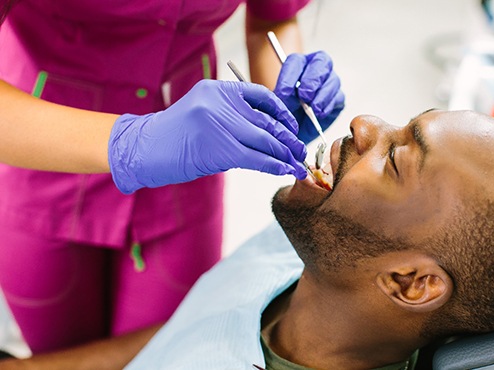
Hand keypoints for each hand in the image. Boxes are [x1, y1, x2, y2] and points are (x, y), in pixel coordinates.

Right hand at [108, 80, 307, 193]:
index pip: (261, 95)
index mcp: (218, 89)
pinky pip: (256, 158)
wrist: (143, 149)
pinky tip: (284, 171)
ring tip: (297, 164)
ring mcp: (220, 124)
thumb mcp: (202, 112)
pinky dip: (274, 166)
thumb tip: (269, 133)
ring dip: (285, 155)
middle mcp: (221, 102)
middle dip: (287, 139)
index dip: (281, 113)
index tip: (291, 127)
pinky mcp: (221, 149)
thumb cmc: (174, 135)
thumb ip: (231, 115)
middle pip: (266, 121)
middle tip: (300, 151)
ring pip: (265, 140)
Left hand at [274, 51, 344, 143]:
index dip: (290, 76)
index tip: (283, 93)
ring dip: (322, 96)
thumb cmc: (288, 110)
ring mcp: (330, 81)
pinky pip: (338, 97)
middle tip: (304, 96)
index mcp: (298, 64)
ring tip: (313, 109)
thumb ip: (283, 95)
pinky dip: (328, 106)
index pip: (296, 61)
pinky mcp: (338, 98)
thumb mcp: (281, 102)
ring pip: (332, 80)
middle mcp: (316, 68)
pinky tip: (319, 114)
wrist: (297, 128)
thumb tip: (286, 94)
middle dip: (312, 80)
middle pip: (322, 61)